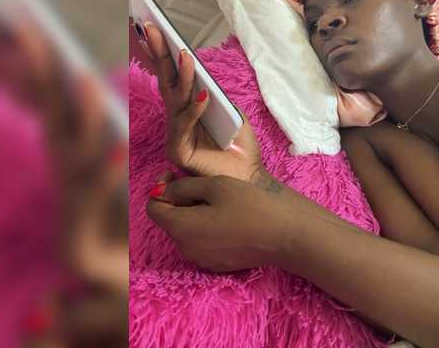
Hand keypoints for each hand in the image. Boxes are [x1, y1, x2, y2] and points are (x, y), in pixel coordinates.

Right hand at [143, 22, 261, 180]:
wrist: (249, 176)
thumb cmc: (240, 146)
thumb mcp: (232, 113)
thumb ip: (216, 95)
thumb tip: (203, 76)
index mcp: (188, 108)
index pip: (173, 77)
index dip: (164, 53)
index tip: (156, 28)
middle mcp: (177, 119)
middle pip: (166, 82)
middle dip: (160, 53)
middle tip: (153, 27)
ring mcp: (175, 135)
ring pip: (175, 100)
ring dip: (182, 76)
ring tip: (185, 55)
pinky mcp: (178, 152)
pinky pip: (184, 126)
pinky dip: (194, 110)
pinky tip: (203, 95)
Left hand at [145, 169, 358, 271]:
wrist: (284, 234)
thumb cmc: (251, 204)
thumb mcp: (215, 186)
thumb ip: (182, 187)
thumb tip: (162, 191)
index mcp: (181, 227)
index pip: (153, 207)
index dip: (160, 188)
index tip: (175, 174)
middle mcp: (186, 248)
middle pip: (170, 220)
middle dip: (179, 200)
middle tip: (202, 184)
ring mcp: (203, 259)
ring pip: (187, 231)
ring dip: (193, 214)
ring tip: (218, 199)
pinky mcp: (218, 264)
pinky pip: (202, 242)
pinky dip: (206, 228)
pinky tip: (229, 217)